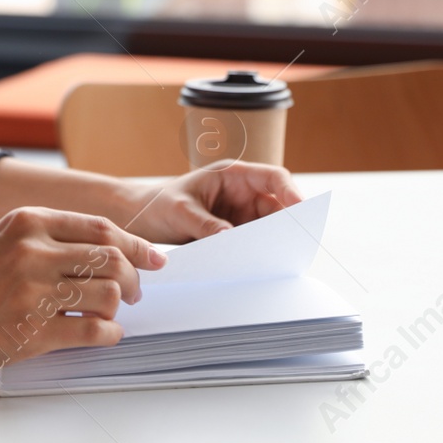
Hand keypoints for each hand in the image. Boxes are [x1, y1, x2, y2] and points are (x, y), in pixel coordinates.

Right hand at [0, 207, 165, 376]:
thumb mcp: (1, 240)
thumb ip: (46, 238)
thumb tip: (104, 251)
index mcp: (27, 221)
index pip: (101, 228)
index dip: (136, 245)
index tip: (154, 257)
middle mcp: (33, 251)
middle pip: (113, 259)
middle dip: (135, 279)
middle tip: (134, 292)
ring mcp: (33, 291)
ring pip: (110, 294)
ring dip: (119, 308)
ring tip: (110, 314)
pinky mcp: (33, 331)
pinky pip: (94, 331)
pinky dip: (109, 334)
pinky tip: (102, 334)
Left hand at [114, 161, 303, 243]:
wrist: (142, 219)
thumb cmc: (159, 204)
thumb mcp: (180, 211)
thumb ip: (205, 224)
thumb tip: (229, 238)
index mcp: (232, 175)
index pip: (273, 177)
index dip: (291, 191)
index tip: (301, 209)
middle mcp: (242, 194)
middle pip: (277, 207)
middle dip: (286, 224)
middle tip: (291, 243)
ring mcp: (240, 216)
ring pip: (267, 229)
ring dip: (271, 242)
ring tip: (272, 259)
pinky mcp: (234, 236)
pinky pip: (253, 244)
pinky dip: (256, 254)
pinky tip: (255, 266)